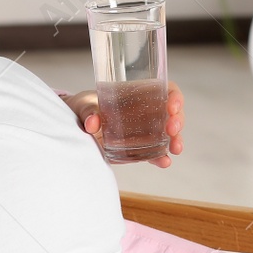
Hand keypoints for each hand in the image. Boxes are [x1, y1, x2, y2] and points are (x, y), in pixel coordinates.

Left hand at [63, 81, 184, 166]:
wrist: (74, 126)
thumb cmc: (83, 108)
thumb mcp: (84, 105)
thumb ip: (88, 111)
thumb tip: (91, 123)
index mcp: (138, 94)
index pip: (165, 90)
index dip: (174, 97)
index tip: (172, 106)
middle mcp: (146, 111)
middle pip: (172, 113)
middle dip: (177, 121)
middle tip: (172, 129)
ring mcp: (145, 131)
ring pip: (169, 134)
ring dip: (176, 141)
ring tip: (175, 149)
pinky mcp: (138, 148)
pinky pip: (155, 152)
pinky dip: (161, 158)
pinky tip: (165, 162)